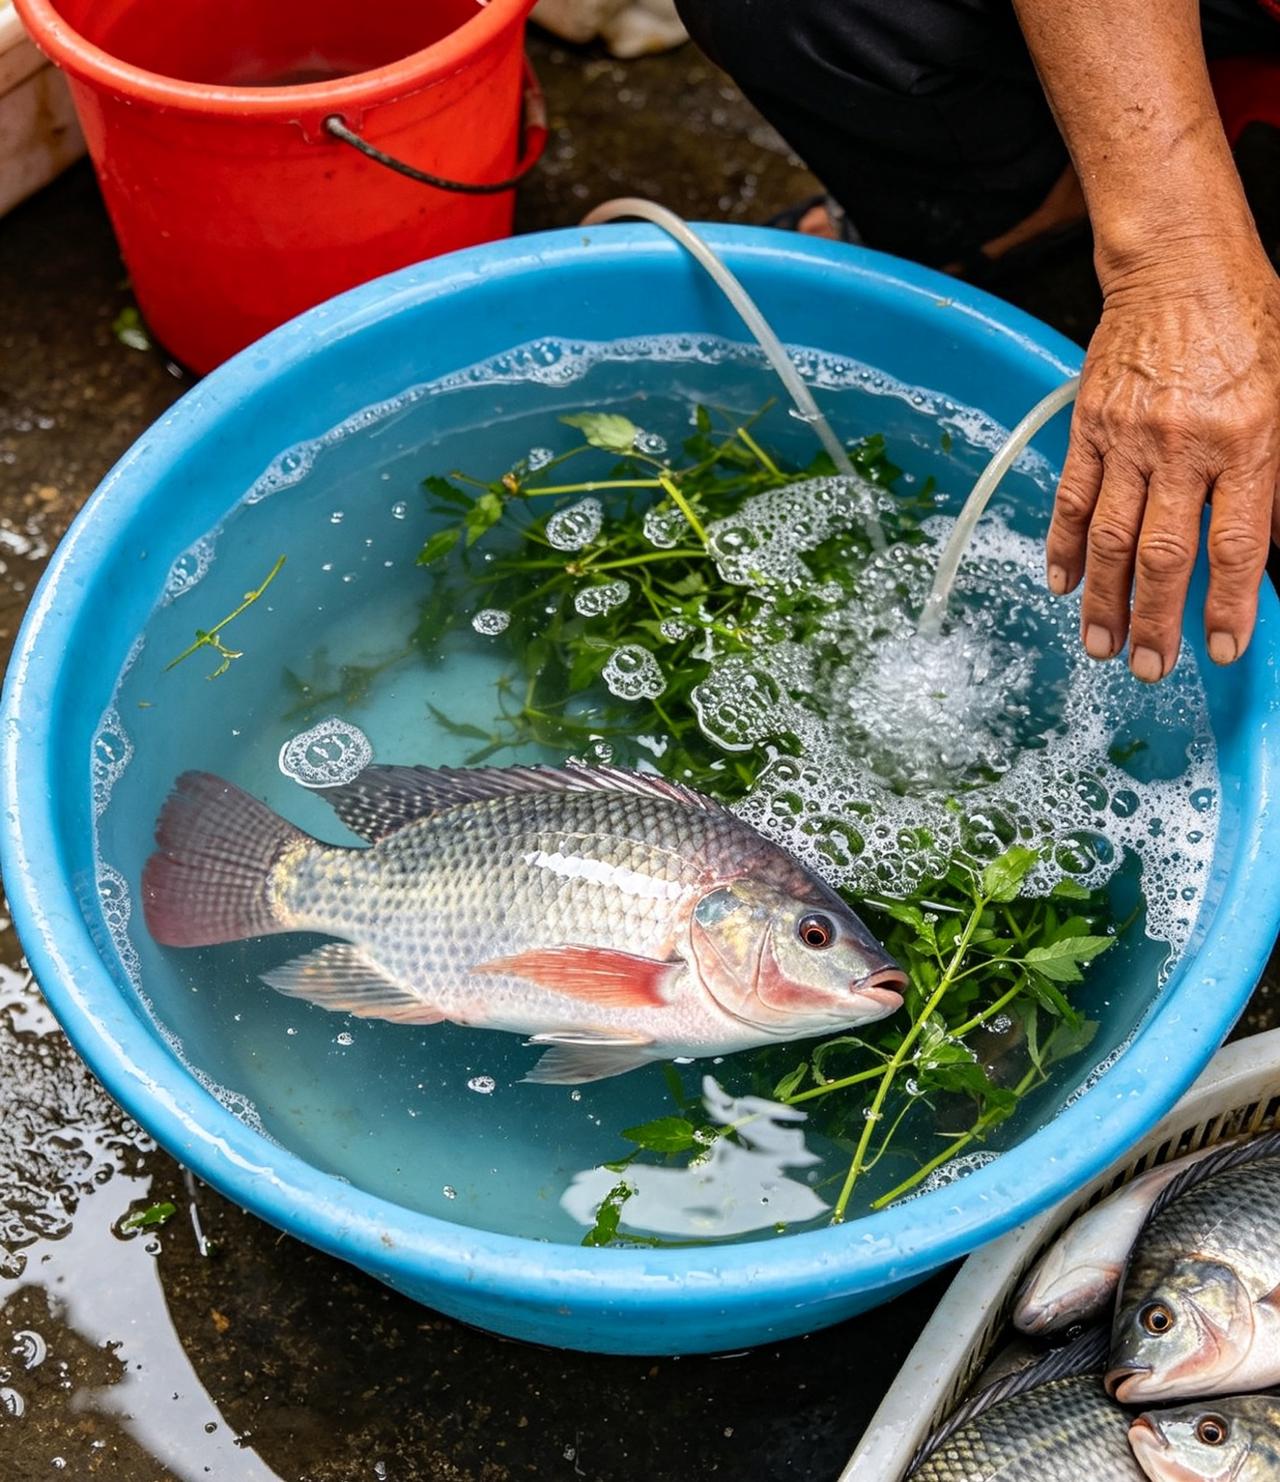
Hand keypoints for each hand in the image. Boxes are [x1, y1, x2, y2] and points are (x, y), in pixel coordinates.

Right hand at [1045, 236, 1279, 679]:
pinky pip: (1072, 498)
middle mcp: (1183, 444)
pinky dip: (1065, 546)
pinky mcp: (1089, 426)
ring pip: (1111, 537)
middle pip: (1163, 554)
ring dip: (1103, 601)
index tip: (1219, 650)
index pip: (1234, 544)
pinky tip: (1062, 584)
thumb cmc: (1247, 321)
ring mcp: (1128, 437)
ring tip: (1100, 648)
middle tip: (1147, 669)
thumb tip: (1269, 547)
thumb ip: (1279, 473)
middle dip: (1154, 621)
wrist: (1179, 263)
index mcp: (1247, 437)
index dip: (1226, 605)